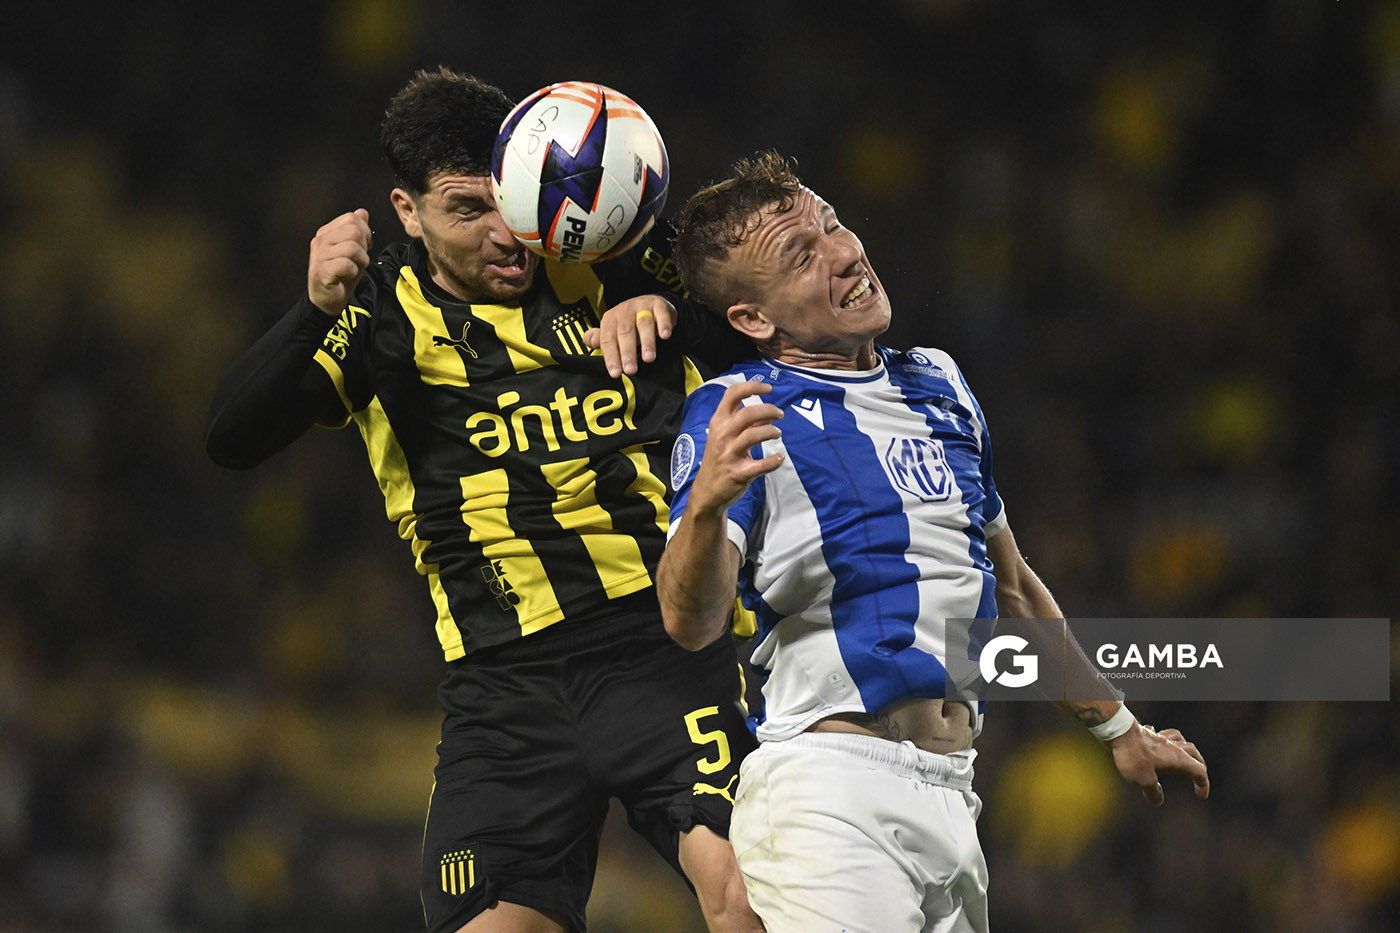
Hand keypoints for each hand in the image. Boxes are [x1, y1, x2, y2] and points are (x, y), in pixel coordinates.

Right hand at [308, 208, 372, 315]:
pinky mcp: (322, 272)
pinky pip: (346, 265)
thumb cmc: (340, 274)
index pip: (352, 218)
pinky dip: (353, 272)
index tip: (364, 246)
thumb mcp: (352, 250)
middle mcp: (321, 240)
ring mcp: (319, 256)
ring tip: (355, 267)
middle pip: (354, 231)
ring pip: (352, 247)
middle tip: (360, 259)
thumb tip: (362, 212)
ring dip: (361, 260)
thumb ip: (357, 230)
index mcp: (327, 232)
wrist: (326, 299)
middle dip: (364, 246)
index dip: (365, 232)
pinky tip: (347, 275)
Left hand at [583, 295, 674, 376]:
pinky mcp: (658, 305)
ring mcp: (642, 306)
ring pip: (644, 324)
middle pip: (625, 332)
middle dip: (627, 352)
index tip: (615, 373)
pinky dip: (664, 325)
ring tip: (648, 358)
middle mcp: (624, 311)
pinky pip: (661, 314)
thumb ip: (600, 339)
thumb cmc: (630, 322)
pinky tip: (665, 336)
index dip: (611, 357)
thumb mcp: (613, 330)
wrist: (650, 304)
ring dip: (647, 342)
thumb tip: (589, 342)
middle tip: (631, 370)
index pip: (608, 340)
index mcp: (610, 319)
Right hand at [689, 381, 784, 512]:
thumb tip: (767, 414)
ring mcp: (729, 455)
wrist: (707, 491)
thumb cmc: (719, 459)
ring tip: (778, 434)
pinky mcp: (738, 473)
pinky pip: (761, 465)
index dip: (751, 387)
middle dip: (768, 409)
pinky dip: (774, 461)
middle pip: (747, 413)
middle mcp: (722, 436)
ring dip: (771, 432)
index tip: (768, 388)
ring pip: (753, 435)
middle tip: (780, 413)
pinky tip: (779, 458)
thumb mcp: (725, 437)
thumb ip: (745, 424)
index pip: (732, 395)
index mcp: (718, 422)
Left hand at [1108, 722, 1208, 806]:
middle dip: (1199, 765)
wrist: (1118, 730)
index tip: (1201, 796)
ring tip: (1184, 757)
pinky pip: (1162, 735)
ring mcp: (1160, 738)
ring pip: (1181, 741)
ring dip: (1186, 750)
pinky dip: (1166, 741)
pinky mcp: (1147, 734)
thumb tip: (1158, 800)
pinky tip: (1159, 744)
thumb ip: (1153, 793)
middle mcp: (1173, 746)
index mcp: (1178, 758)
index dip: (1203, 784)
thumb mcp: (1144, 780)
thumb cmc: (1133, 755)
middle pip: (1194, 754)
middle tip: (1199, 775)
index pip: (1199, 771)